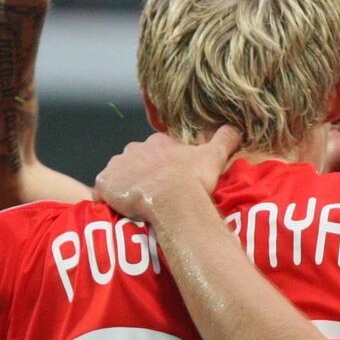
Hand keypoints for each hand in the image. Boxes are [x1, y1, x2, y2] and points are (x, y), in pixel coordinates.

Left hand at [94, 127, 242, 222]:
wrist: (172, 199)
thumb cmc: (193, 178)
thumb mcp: (215, 156)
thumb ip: (225, 139)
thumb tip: (236, 128)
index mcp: (158, 143)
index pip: (156, 151)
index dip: (163, 166)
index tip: (170, 180)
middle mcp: (134, 149)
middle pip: (135, 162)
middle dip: (142, 175)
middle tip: (156, 195)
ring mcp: (117, 166)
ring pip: (119, 176)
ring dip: (127, 186)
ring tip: (140, 205)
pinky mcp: (105, 184)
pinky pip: (103, 192)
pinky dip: (110, 199)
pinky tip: (121, 210)